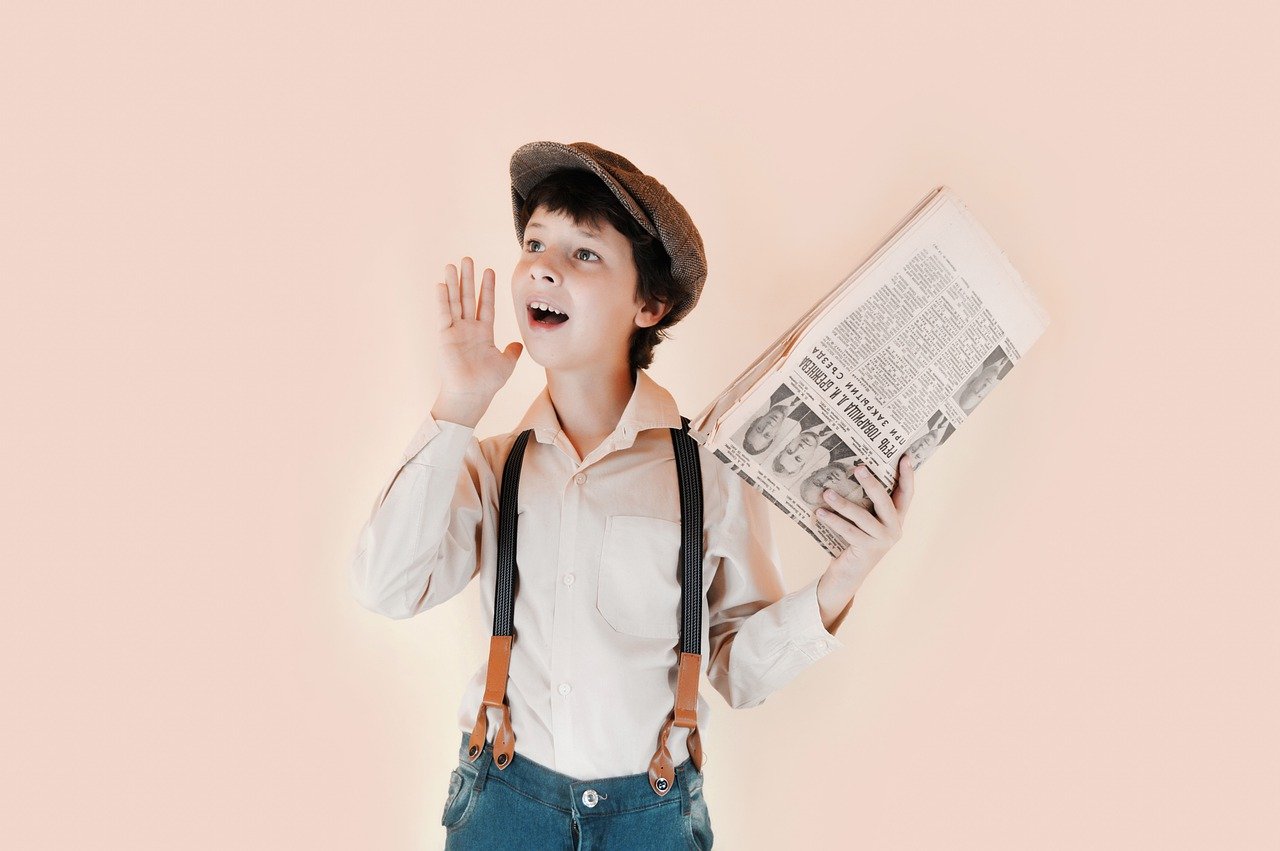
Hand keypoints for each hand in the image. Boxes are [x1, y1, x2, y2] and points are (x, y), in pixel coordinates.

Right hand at [434, 256, 522, 400]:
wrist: (472, 395)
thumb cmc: (487, 383)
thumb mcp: (506, 364)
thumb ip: (512, 352)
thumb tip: (519, 345)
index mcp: (483, 333)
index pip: (485, 304)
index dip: (487, 288)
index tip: (489, 270)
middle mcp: (468, 329)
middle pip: (468, 297)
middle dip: (468, 278)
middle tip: (468, 259)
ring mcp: (456, 331)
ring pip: (455, 302)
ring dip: (453, 283)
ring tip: (453, 264)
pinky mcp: (445, 337)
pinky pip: (444, 314)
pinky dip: (442, 300)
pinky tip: (441, 285)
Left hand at [817, 454, 915, 590]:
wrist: (848, 575)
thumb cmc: (854, 540)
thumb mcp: (864, 520)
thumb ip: (866, 502)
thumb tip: (850, 472)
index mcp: (897, 518)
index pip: (907, 494)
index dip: (908, 475)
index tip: (906, 456)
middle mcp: (895, 529)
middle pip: (884, 500)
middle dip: (871, 483)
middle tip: (858, 468)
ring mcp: (883, 540)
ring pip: (862, 516)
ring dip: (842, 503)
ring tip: (827, 492)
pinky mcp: (868, 550)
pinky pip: (848, 531)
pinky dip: (833, 521)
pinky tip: (820, 513)